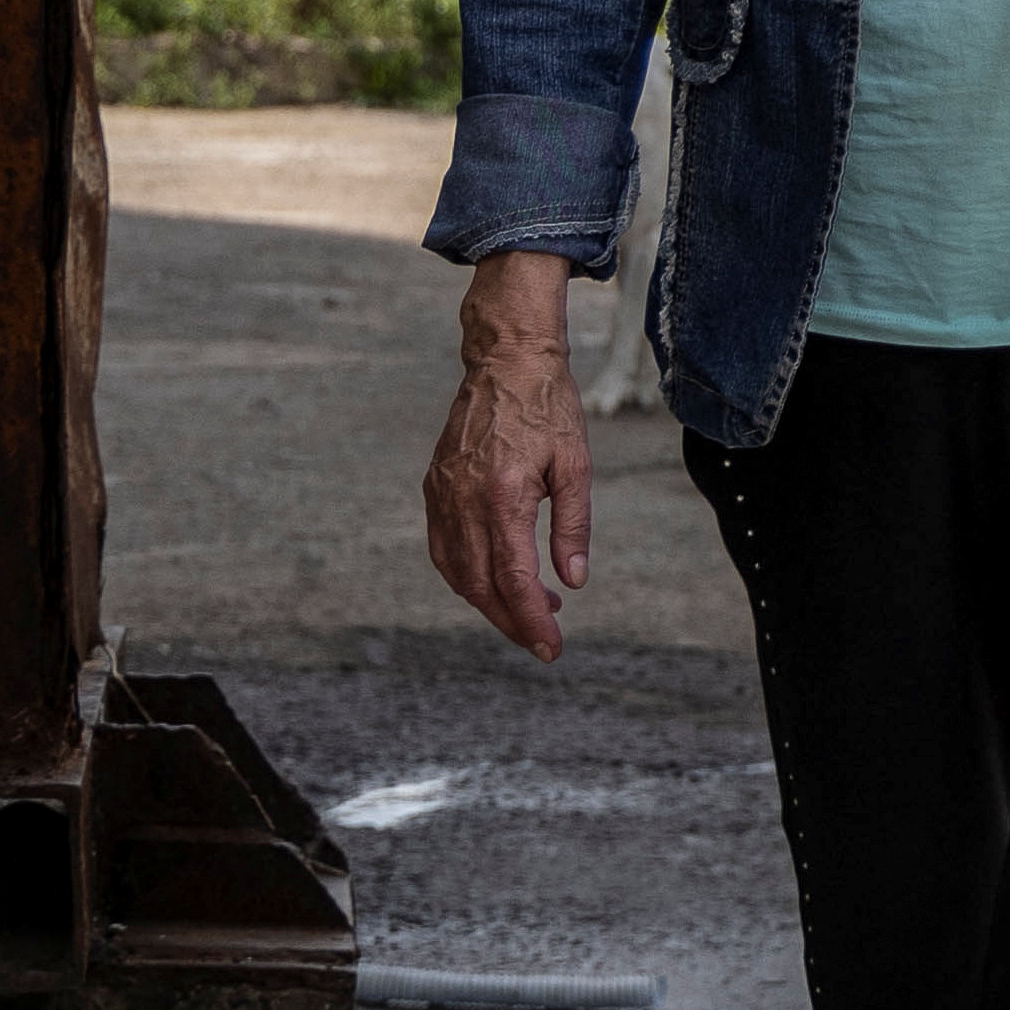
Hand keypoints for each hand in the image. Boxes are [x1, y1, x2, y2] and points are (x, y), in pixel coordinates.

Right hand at [423, 251, 591, 658]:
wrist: (506, 362)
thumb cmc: (548, 408)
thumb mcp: (575, 465)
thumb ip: (572, 526)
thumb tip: (571, 582)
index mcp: (502, 495)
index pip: (513, 578)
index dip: (530, 620)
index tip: (551, 647)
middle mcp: (463, 500)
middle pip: (480, 585)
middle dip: (512, 621)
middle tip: (543, 639)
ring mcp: (442, 495)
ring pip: (457, 572)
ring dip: (490, 600)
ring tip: (531, 609)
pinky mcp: (434, 488)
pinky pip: (443, 548)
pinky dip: (465, 575)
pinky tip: (495, 578)